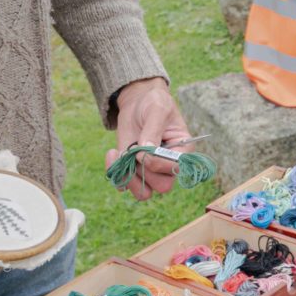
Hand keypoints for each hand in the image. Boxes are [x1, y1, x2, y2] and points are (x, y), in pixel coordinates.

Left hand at [108, 77, 191, 200]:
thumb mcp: (157, 110)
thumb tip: (145, 150)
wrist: (138, 101)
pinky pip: (124, 185)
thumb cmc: (154, 103)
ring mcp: (149, 170)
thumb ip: (153, 129)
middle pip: (162, 186)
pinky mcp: (133, 170)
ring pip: (143, 193)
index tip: (144, 146)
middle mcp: (168, 166)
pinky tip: (112, 153)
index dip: (158, 162)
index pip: (175, 169)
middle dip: (145, 172)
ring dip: (129, 179)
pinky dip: (116, 174)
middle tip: (135, 152)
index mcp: (182, 152)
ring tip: (120, 156)